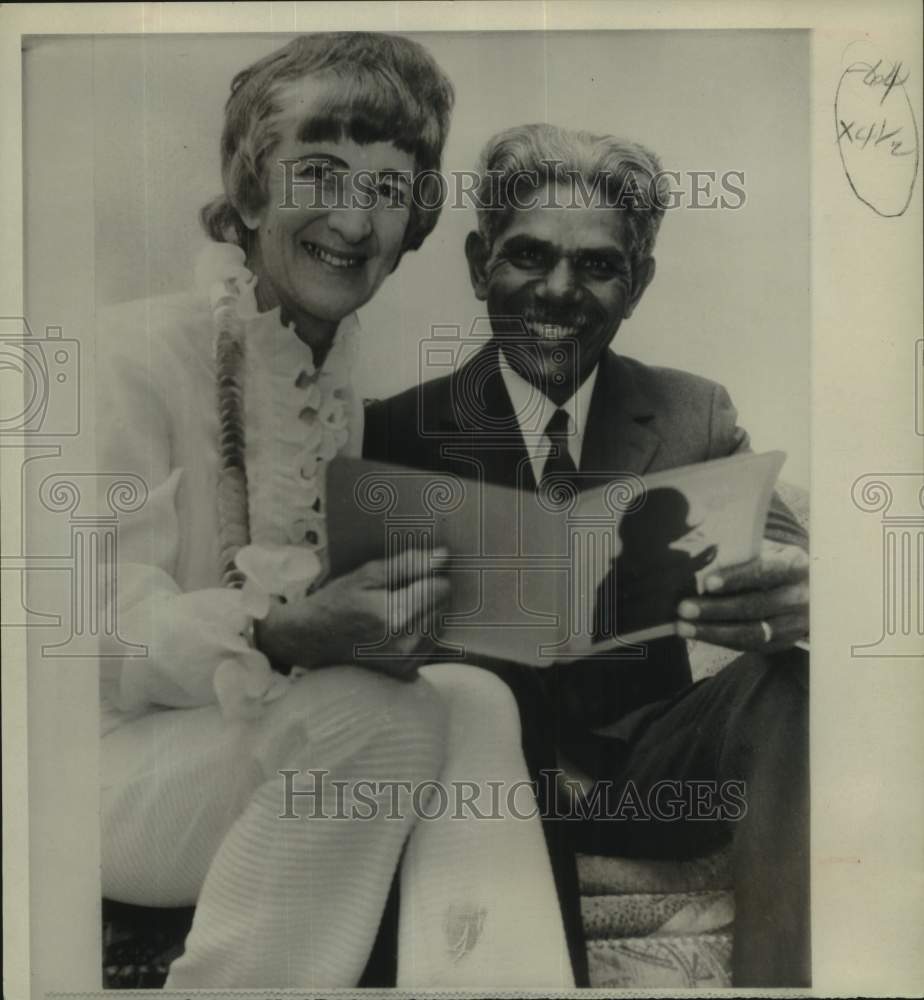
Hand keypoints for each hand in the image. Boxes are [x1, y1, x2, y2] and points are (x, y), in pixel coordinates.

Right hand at [256, 547, 450, 679]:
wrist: (309, 641)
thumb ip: (408, 565)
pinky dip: (421, 632)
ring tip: (399, 607)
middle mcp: (407, 643)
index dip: (430, 575)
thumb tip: (444, 557)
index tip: (411, 574)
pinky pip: (430, 644)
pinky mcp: (405, 673)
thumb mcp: (366, 575)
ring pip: (440, 625)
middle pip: (444, 606)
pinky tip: (398, 627)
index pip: (442, 587)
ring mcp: (407, 661)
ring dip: (428, 613)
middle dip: (430, 594)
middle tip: (402, 590)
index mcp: (397, 615)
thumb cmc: (335, 603)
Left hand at [675, 540, 808, 651]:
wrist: (800, 586)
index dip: (736, 577)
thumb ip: (738, 554)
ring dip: (713, 631)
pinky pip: (751, 646)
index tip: (708, 583)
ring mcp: (796, 623)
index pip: (766, 571)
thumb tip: (698, 558)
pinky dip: (721, 641)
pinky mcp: (785, 642)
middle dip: (715, 609)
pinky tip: (697, 634)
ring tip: (683, 627)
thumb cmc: (770, 561)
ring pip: (752, 632)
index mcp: (795, 564)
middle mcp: (800, 596)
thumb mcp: (762, 550)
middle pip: (755, 606)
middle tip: (684, 608)